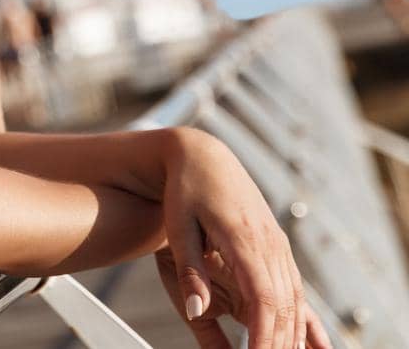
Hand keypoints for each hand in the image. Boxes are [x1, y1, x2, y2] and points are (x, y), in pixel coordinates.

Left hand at [156, 129, 317, 348]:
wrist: (201, 155)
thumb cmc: (185, 190)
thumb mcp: (179, 227)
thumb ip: (190, 271)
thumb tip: (196, 312)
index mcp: (244, 240)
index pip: (263, 298)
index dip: (264, 334)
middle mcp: (268, 244)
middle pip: (283, 305)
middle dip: (280, 342)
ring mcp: (277, 244)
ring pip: (294, 299)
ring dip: (292, 334)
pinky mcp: (277, 245)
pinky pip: (294, 287)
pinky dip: (300, 316)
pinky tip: (307, 341)